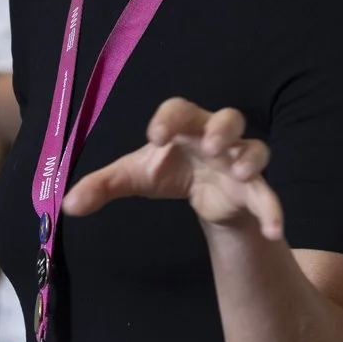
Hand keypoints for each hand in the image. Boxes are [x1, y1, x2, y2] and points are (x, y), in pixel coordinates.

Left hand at [61, 98, 284, 239]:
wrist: (201, 194)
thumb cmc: (167, 171)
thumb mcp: (133, 177)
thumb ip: (102, 187)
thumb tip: (67, 205)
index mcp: (184, 126)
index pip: (180, 109)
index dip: (170, 118)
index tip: (154, 135)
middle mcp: (215, 137)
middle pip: (228, 117)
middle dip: (220, 128)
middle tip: (208, 144)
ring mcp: (238, 160)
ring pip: (255, 148)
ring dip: (250, 158)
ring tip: (239, 172)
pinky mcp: (252, 188)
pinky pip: (267, 195)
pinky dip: (272, 210)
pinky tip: (275, 231)